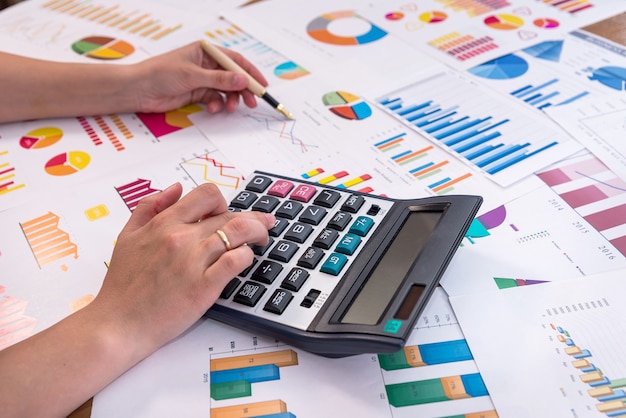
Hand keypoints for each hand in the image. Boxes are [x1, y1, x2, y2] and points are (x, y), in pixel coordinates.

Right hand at [90, 182, 274, 355]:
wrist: (118, 324)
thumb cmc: (122, 287)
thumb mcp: (127, 236)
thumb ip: (149, 207)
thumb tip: (175, 188)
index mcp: (164, 223)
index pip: (207, 195)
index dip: (223, 201)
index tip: (228, 212)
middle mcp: (181, 237)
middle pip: (229, 214)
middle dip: (251, 218)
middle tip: (262, 225)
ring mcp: (193, 261)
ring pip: (238, 232)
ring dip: (257, 232)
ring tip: (262, 239)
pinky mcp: (204, 286)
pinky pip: (236, 260)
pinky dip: (247, 256)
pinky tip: (246, 259)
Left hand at [132, 41, 268, 113]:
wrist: (139, 90)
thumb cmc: (160, 74)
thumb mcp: (193, 76)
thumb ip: (220, 79)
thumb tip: (243, 80)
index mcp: (206, 51)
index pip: (235, 60)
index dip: (250, 72)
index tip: (262, 85)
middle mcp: (206, 64)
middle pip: (233, 77)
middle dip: (243, 90)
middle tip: (251, 102)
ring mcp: (202, 79)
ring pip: (225, 90)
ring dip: (230, 100)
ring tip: (230, 108)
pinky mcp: (197, 93)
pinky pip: (215, 99)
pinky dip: (217, 105)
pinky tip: (213, 109)